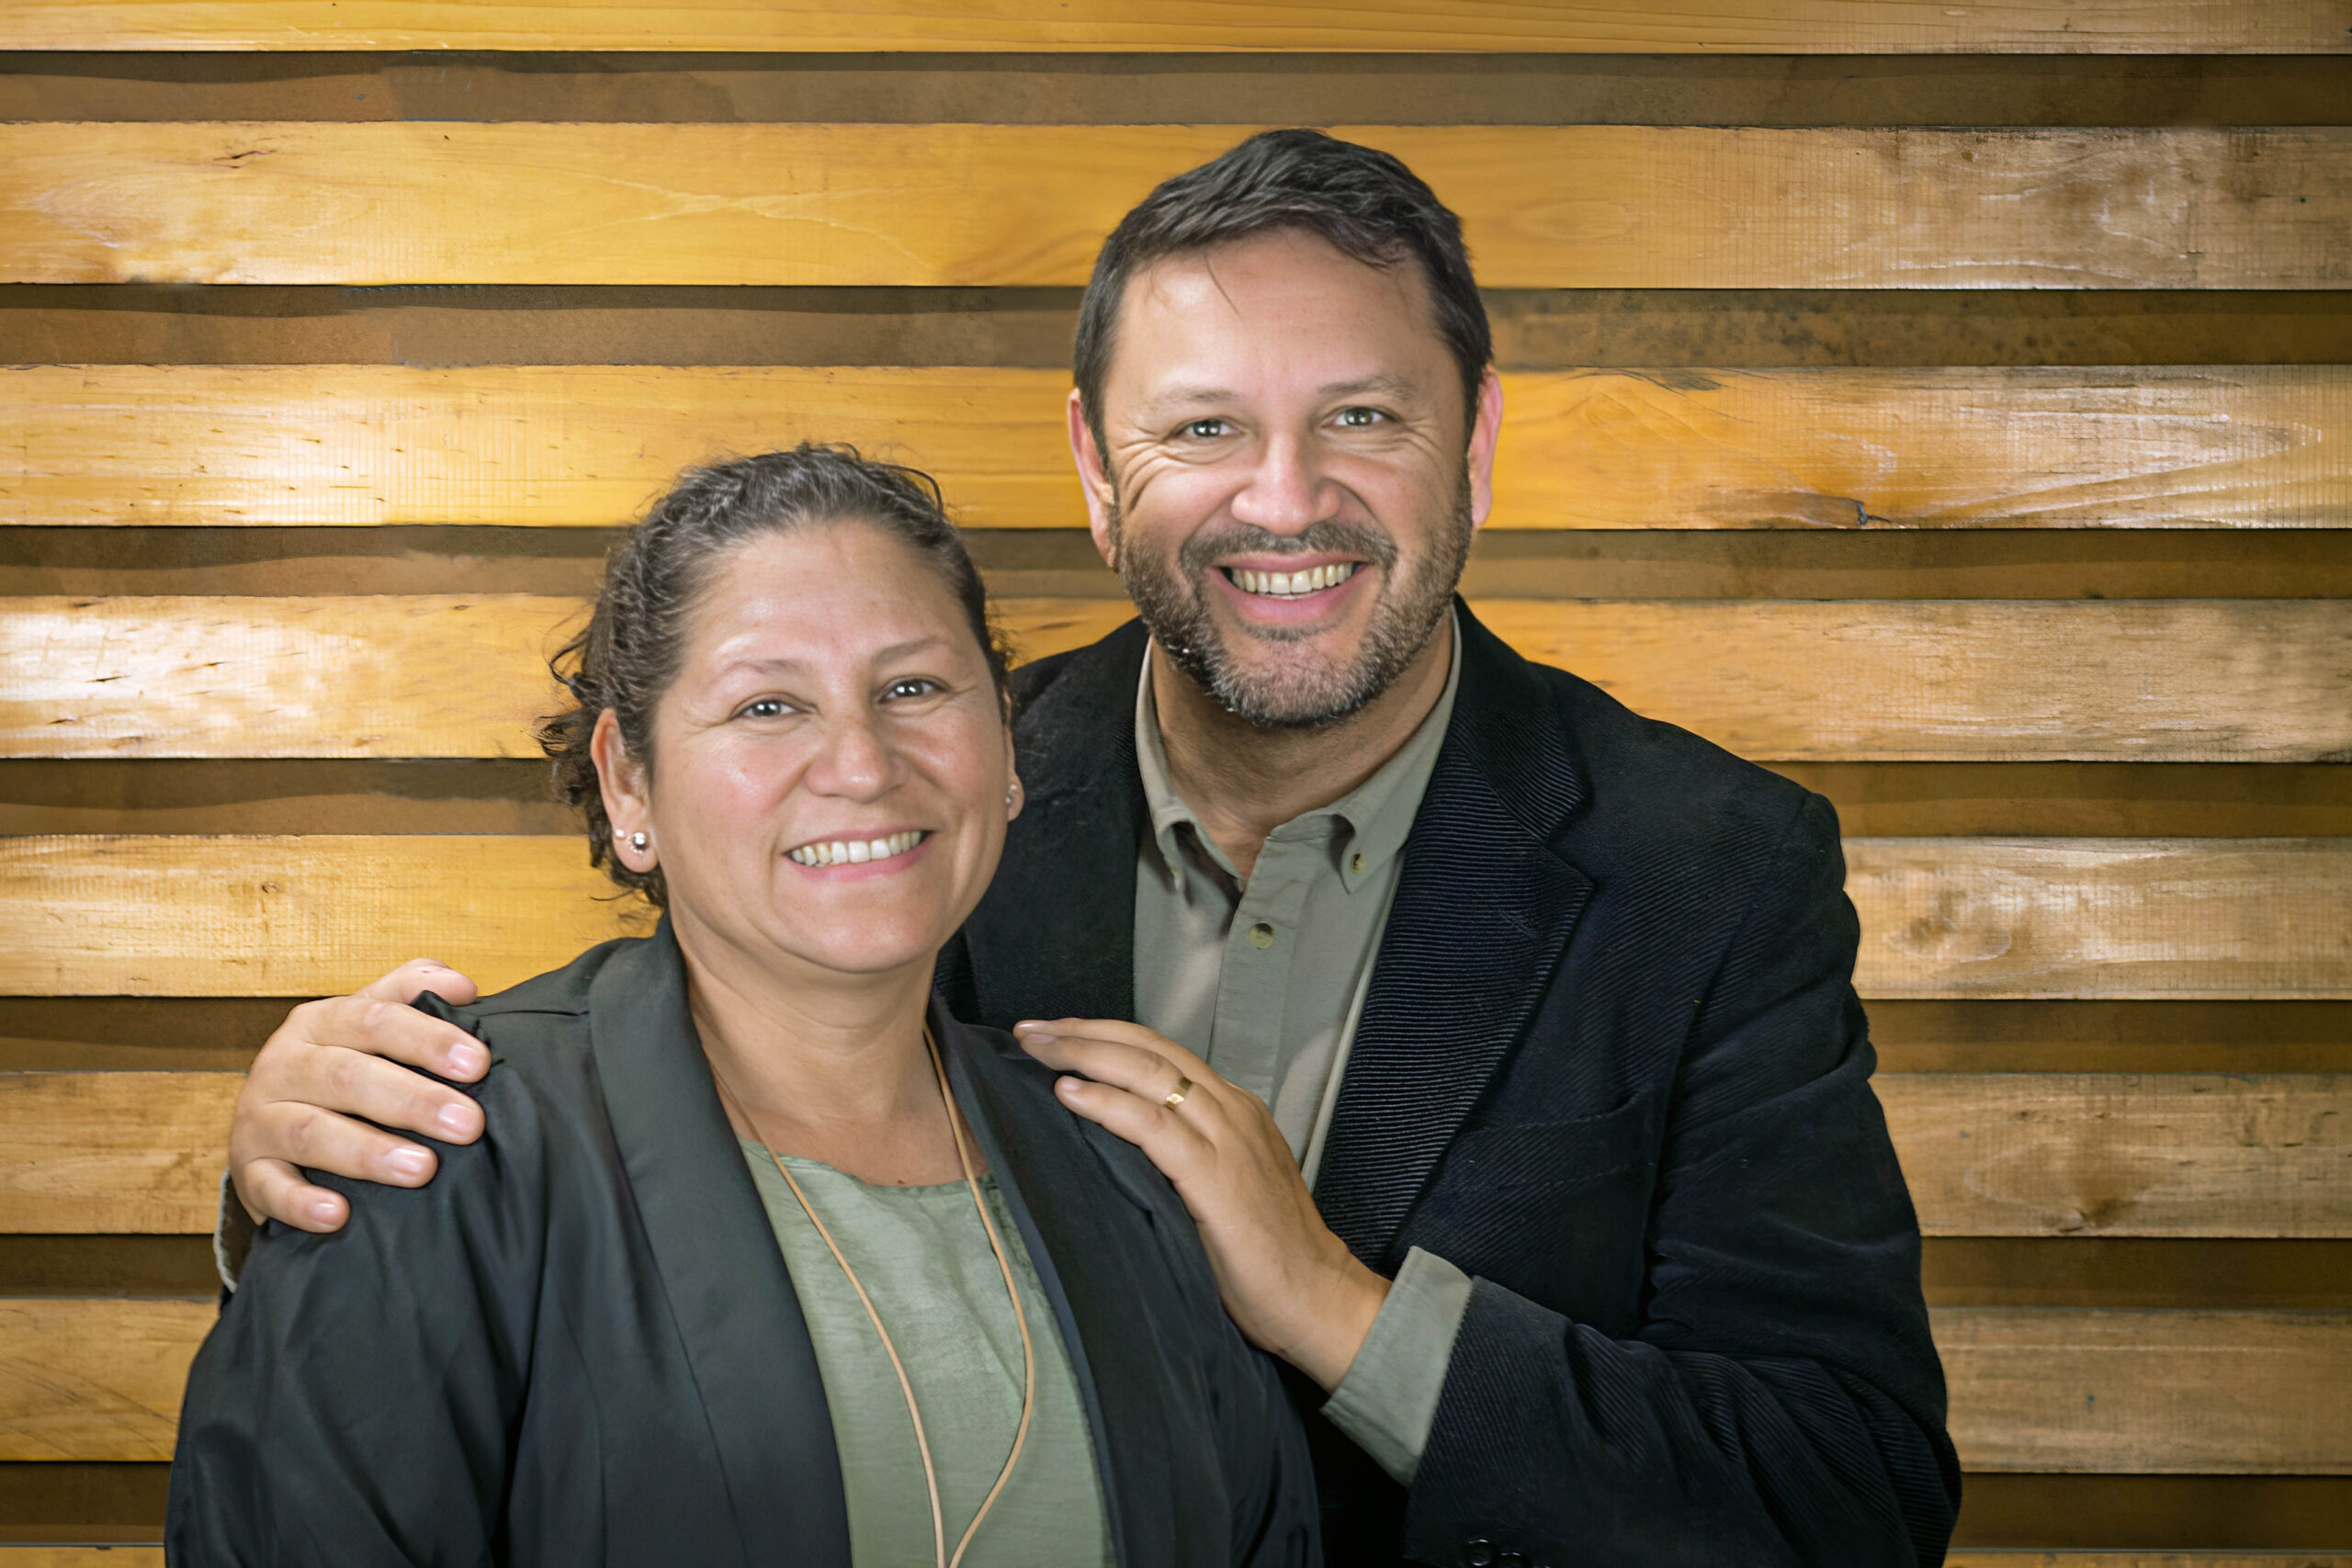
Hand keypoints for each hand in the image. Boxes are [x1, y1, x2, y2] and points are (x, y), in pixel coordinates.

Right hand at [229, 960, 489, 1232]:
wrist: (268, 1128)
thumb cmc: (340, 1070)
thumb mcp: (370, 1023)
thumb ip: (413, 992)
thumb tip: (463, 987)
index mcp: (319, 1022)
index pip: (376, 1019)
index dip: (429, 1039)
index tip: (479, 1063)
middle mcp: (283, 1064)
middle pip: (348, 1076)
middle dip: (413, 1101)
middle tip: (468, 1124)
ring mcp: (259, 1119)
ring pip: (311, 1132)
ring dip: (368, 1152)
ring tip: (422, 1169)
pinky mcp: (249, 1171)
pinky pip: (271, 1188)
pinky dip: (302, 1202)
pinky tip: (338, 1215)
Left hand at [1014, 1018, 1389, 1389]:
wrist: (1317, 1299)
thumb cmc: (1266, 1256)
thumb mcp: (1221, 1187)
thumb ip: (1180, 1157)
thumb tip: (1111, 1144)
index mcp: (1233, 1110)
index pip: (1161, 1052)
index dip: (1105, 1035)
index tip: (1058, 1034)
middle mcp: (1232, 1112)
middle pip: (1149, 1047)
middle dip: (1084, 1031)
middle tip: (1032, 1029)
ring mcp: (1227, 1140)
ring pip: (1147, 1071)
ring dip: (1085, 1053)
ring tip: (1039, 1048)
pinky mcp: (1216, 1177)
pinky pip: (1151, 1125)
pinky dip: (1106, 1103)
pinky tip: (1070, 1093)